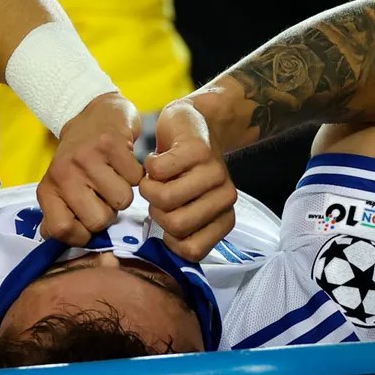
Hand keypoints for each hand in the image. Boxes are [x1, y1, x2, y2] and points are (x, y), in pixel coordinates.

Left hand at [38, 92, 143, 245]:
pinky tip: (124, 163)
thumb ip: (60, 215)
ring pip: (122, 202)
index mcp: (49, 188)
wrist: (95, 112)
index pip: (61, 230)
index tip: (89, 221)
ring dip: (125, 192)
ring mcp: (87, 157)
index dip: (82, 234)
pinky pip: (136, 179)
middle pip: (98, 220)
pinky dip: (136, 174)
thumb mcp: (63, 186)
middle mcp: (63, 173)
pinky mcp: (111, 143)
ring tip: (115, 176)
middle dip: (109, 212)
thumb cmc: (82, 158)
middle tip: (104, 192)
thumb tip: (60, 239)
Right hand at [139, 100, 236, 260]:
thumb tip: (163, 249)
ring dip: (149, 187)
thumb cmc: (184, 172)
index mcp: (224, 217)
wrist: (195, 123)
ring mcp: (214, 172)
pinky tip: (158, 159)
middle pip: (176, 225)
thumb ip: (181, 231)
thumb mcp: (187, 206)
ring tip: (156, 177)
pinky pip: (158, 171)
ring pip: (165, 199)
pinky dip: (149, 166)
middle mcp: (225, 197)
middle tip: (159, 193)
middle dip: (156, 211)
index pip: (192, 251)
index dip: (169, 239)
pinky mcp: (198, 150)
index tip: (169, 217)